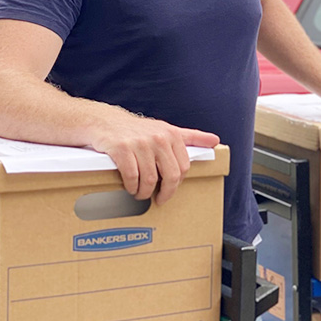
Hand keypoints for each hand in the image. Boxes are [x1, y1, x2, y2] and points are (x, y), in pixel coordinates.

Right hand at [91, 115, 219, 204]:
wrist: (105, 122)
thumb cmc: (139, 131)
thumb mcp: (167, 130)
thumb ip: (192, 137)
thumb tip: (215, 141)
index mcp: (172, 135)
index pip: (184, 167)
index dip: (177, 183)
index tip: (169, 190)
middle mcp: (158, 138)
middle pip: (170, 176)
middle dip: (165, 192)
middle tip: (158, 199)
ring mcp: (139, 143)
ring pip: (149, 179)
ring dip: (144, 193)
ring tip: (140, 193)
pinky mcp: (121, 149)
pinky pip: (131, 176)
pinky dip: (131, 187)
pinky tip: (130, 187)